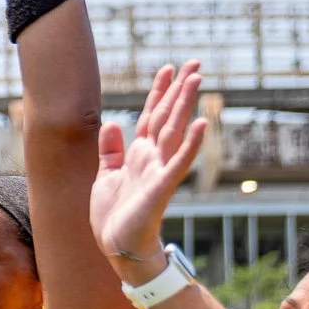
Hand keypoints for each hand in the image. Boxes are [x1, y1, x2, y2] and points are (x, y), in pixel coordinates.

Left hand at [91, 60, 205, 280]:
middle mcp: (152, 157)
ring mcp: (159, 170)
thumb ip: (111, 150)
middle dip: (179, 89)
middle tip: (196, 62)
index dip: (159, 91)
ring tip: (198, 80)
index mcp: (138, 154)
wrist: (117, 245)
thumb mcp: (105, 176)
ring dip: (186, 106)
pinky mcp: (161, 187)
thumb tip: (113, 122)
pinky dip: (191, 144)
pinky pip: (179, 162)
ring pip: (175, 131)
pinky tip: (203, 124)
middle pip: (167, 116)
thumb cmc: (114, 214)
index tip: (169, 68)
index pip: (151, 115)